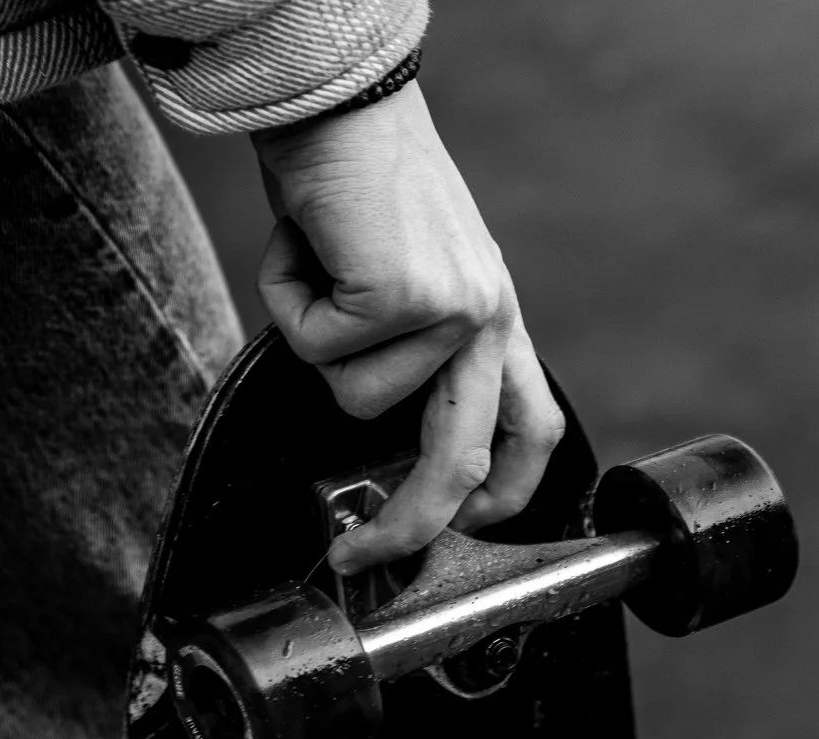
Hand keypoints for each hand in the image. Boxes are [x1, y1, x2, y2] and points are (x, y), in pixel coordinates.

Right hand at [251, 81, 563, 572]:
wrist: (338, 101)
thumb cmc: (355, 185)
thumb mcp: (405, 273)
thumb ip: (412, 345)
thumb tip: (372, 422)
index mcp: (495, 318)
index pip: (532, 427)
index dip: (505, 493)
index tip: (461, 528)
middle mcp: (489, 318)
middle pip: (464, 460)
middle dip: (407, 525)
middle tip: (358, 556)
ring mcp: (452, 309)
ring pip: (355, 398)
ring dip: (312, 338)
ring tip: (320, 267)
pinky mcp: (402, 295)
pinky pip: (316, 348)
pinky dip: (286, 301)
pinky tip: (306, 246)